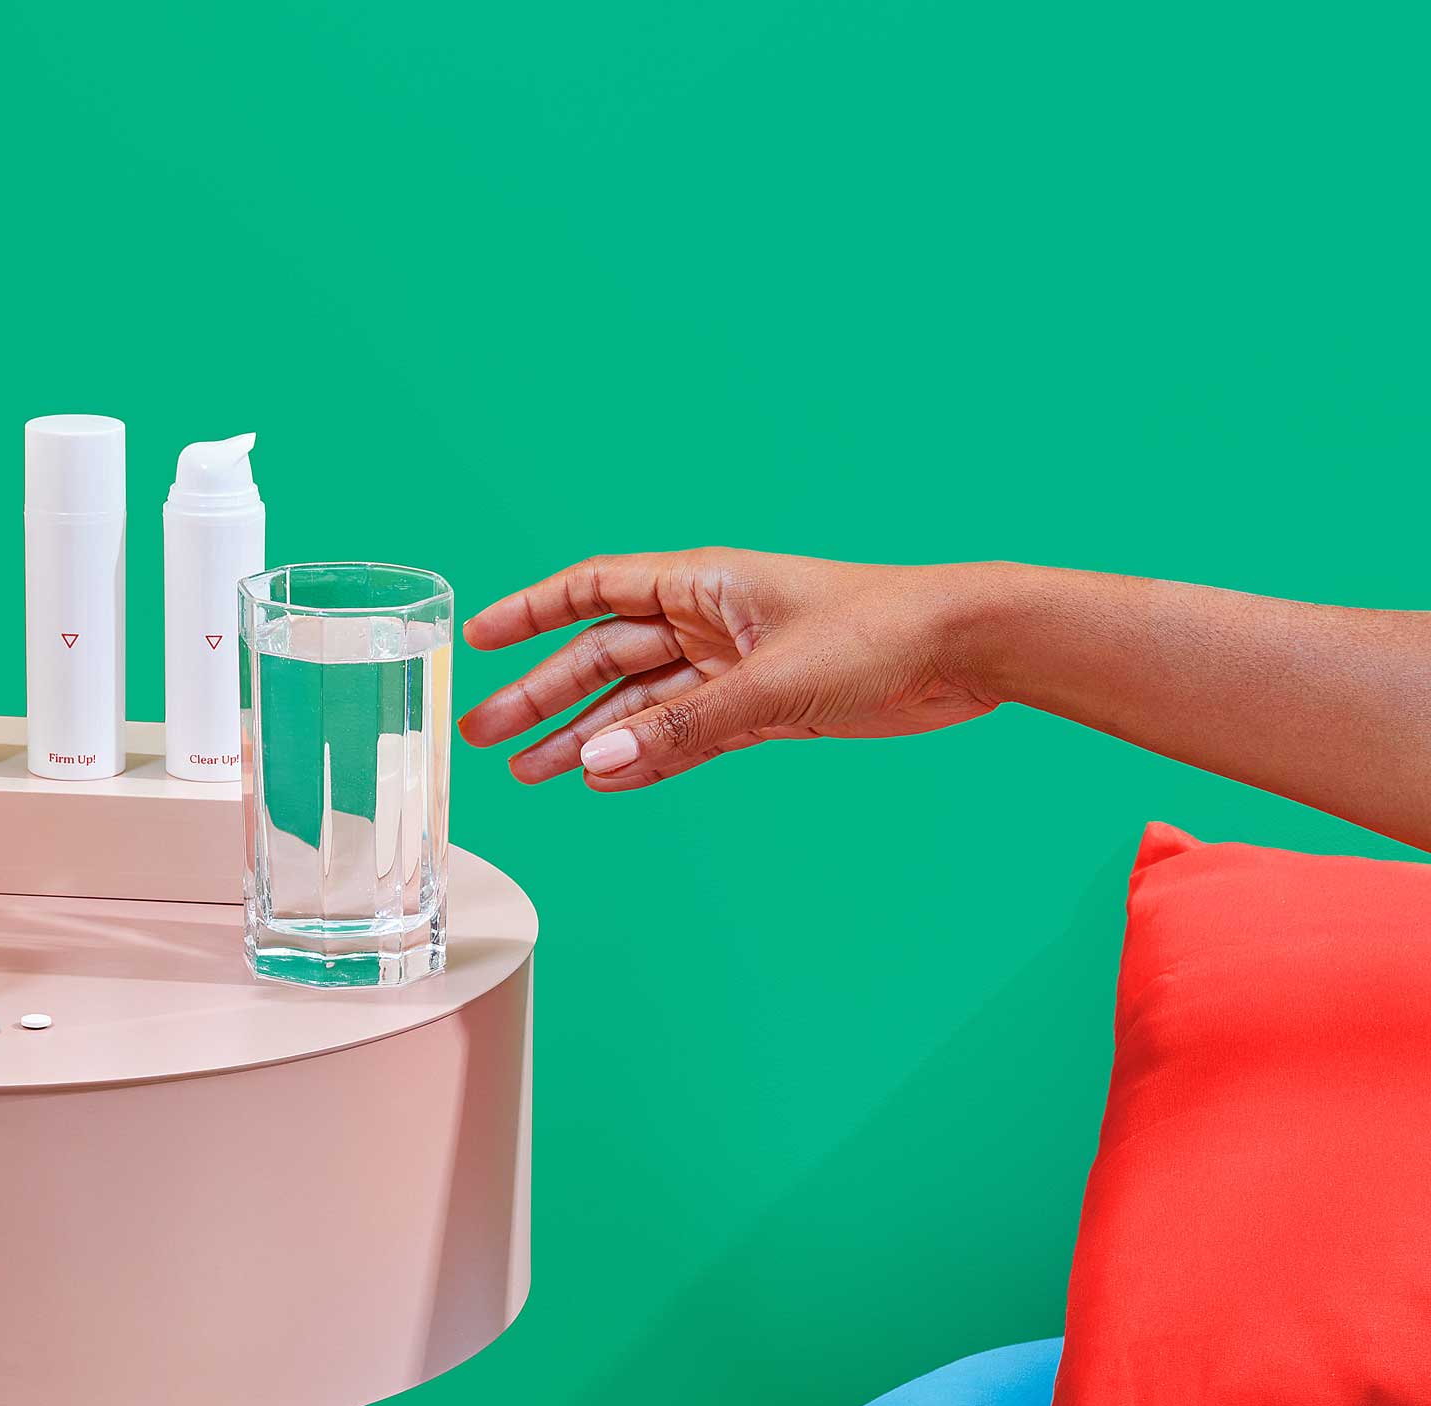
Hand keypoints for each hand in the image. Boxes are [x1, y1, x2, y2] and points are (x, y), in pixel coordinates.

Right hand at [458, 548, 1000, 789]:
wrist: (969, 649)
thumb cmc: (881, 633)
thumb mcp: (772, 685)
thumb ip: (683, 730)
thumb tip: (596, 765)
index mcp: (705, 584)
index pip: (595, 590)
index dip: (533, 613)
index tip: (478, 638)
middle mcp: (711, 621)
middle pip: (604, 657)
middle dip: (544, 694)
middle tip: (486, 734)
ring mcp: (734, 667)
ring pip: (639, 704)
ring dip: (587, 736)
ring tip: (531, 772)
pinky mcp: (764, 710)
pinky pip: (685, 737)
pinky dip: (646, 759)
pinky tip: (605, 780)